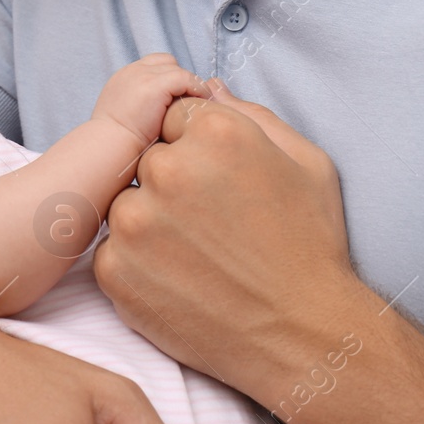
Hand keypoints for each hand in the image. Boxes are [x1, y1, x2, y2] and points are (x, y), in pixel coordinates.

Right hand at [90, 53, 211, 152]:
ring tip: (201, 106)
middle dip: (180, 81)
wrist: (107, 147)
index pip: (154, 64)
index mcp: (123, 78)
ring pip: (179, 71)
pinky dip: (197, 90)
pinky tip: (202, 106)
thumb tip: (161, 113)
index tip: (178, 98)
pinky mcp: (154, 85)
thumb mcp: (123, 116)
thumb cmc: (116, 143)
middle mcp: (132, 71)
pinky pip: (187, 79)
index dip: (169, 78)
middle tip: (191, 103)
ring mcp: (142, 76)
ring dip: (191, 87)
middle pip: (168, 63)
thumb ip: (139, 106)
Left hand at [93, 78, 356, 391]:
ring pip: (126, 204)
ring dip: (151, 222)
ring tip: (199, 254)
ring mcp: (134, 223)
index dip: (197, 150)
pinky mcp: (114, 270)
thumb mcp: (305, 162)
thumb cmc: (311, 246)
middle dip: (172, 184)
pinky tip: (183, 279)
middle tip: (213, 224)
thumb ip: (250, 114)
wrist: (303, 336)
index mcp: (214, 132)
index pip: (175, 118)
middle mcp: (167, 170)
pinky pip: (112, 250)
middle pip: (146, 159)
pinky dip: (138, 264)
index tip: (221, 184)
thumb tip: (206, 87)